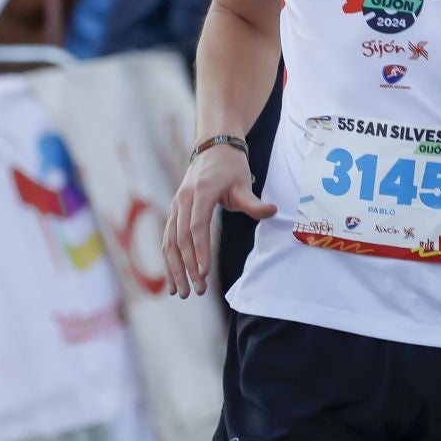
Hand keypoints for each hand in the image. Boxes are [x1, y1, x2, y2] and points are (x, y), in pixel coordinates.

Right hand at [162, 144, 275, 297]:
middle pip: (181, 238)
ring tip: (182, 293)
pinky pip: (168, 239)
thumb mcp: (243, 182)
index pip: (197, 226)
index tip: (204, 273)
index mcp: (201, 192)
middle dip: (188, 267)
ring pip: (170, 242)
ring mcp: (175, 206)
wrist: (212, 148)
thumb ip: (254, 202)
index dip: (199, 250)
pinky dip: (169, 260)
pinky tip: (174, 279)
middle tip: (198, 291)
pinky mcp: (174, 212)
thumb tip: (273, 212)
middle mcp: (183, 200)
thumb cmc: (230, 167)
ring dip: (174, 268)